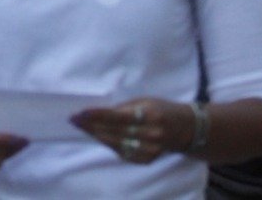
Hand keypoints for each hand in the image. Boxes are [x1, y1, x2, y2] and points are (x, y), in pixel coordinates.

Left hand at [72, 98, 196, 162]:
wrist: (187, 130)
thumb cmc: (162, 109)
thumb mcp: (145, 101)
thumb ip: (124, 108)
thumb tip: (100, 113)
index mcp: (149, 116)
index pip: (116, 117)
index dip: (96, 115)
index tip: (80, 113)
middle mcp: (150, 135)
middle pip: (113, 132)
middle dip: (91, 126)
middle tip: (74, 120)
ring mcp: (149, 150)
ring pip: (115, 144)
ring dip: (96, 135)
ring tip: (82, 127)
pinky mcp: (146, 160)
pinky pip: (122, 153)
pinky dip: (109, 144)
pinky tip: (98, 136)